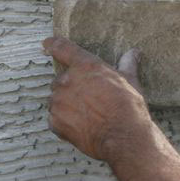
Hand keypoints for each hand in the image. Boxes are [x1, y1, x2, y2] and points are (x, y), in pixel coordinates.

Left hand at [44, 37, 150, 161]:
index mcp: (85, 66)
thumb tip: (133, 53)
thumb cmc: (128, 106)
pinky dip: (64, 122)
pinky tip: (81, 126)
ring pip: (56, 100)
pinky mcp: (55, 122)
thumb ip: (127, 64)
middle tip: (88, 98)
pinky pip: (55, 119)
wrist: (123, 136)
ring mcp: (58, 102)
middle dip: (71, 87)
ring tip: (87, 115)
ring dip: (66, 105)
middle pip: (61, 79)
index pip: (62, 48)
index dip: (52, 44)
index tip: (47, 44)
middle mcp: (67, 80)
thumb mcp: (130, 81)